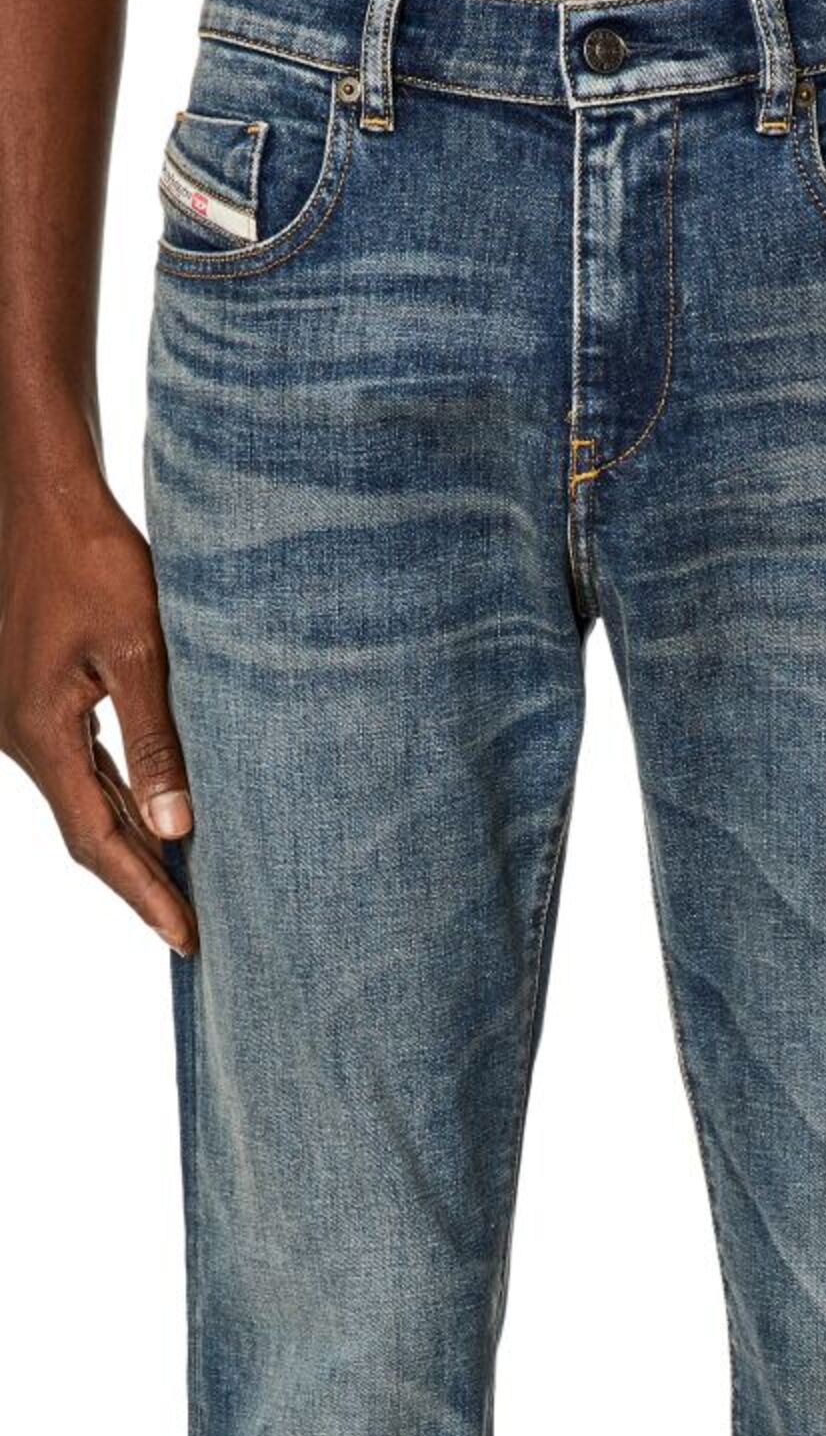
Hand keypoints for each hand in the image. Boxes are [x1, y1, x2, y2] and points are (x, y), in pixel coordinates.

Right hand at [0, 475, 196, 951]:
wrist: (44, 498)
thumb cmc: (93, 560)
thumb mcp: (137, 649)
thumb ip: (156, 740)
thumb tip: (177, 828)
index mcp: (42, 734)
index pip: (99, 838)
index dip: (144, 892)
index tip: (186, 936)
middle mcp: (24, 736)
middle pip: (88, 831)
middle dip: (141, 881)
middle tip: (192, 929)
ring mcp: (26, 718)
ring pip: (84, 799)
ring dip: (132, 842)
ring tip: (182, 885)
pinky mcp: (38, 696)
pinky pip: (82, 765)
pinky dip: (120, 797)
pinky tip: (155, 814)